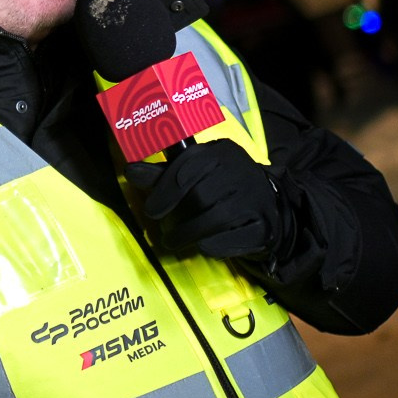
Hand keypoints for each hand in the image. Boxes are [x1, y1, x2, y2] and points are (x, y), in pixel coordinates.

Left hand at [124, 140, 285, 261]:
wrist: (266, 206)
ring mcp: (257, 198)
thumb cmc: (220, 187)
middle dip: (178, 217)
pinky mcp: (265, 225)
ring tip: (174, 242)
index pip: (189, 166)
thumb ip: (163, 175)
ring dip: (189, 234)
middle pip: (202, 195)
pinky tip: (203, 244)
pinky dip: (214, 245)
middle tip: (164, 232)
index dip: (165, 191)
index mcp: (221, 152)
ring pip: (217, 218)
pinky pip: (234, 238)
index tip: (152, 211)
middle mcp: (241, 171)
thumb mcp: (193, 174)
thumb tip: (130, 171)